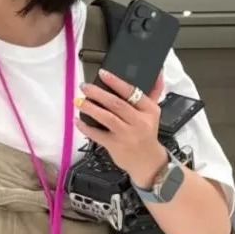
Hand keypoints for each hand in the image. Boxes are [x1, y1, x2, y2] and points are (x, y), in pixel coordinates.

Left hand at [75, 68, 167, 186]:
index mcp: (149, 110)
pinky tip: (77, 120)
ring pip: (107, 118)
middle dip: (98, 93)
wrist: (148, 162)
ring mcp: (127, 135)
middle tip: (84, 86)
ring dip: (91, 108)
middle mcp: (139, 122)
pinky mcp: (116, 146)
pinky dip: (86, 127)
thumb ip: (153, 92)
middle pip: (117, 104)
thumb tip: (157, 71)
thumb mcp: (152, 112)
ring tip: (78, 101)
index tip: (102, 73)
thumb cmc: (146, 132)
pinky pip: (98, 135)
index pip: (133, 92)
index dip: (116, 82)